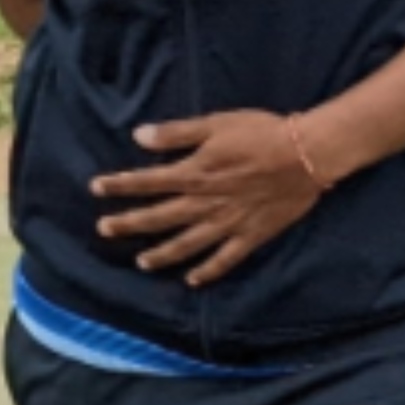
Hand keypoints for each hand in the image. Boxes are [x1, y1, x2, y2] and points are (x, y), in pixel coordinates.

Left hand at [88, 111, 327, 288]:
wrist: (309, 154)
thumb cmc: (261, 133)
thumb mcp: (215, 124)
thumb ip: (177, 134)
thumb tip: (139, 135)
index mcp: (195, 173)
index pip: (148, 181)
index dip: (120, 185)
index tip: (96, 188)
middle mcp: (206, 202)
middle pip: (160, 217)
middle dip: (129, 223)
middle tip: (103, 229)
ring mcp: (228, 222)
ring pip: (187, 244)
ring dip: (162, 254)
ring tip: (141, 262)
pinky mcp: (251, 235)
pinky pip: (225, 260)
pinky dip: (208, 271)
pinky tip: (192, 280)